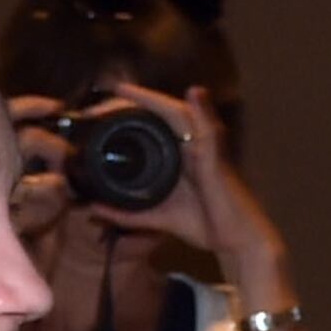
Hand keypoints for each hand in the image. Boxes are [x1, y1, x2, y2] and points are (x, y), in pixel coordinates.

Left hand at [82, 82, 282, 268]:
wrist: (236, 240)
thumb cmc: (206, 223)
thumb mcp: (158, 218)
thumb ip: (127, 214)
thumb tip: (93, 210)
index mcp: (177, 154)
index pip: (151, 124)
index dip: (128, 113)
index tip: (98, 111)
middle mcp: (191, 145)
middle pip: (161, 113)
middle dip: (134, 102)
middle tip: (109, 92)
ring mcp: (205, 149)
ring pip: (180, 115)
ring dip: (154, 101)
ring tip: (129, 90)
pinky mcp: (217, 160)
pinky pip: (209, 132)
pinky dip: (202, 111)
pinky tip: (194, 94)